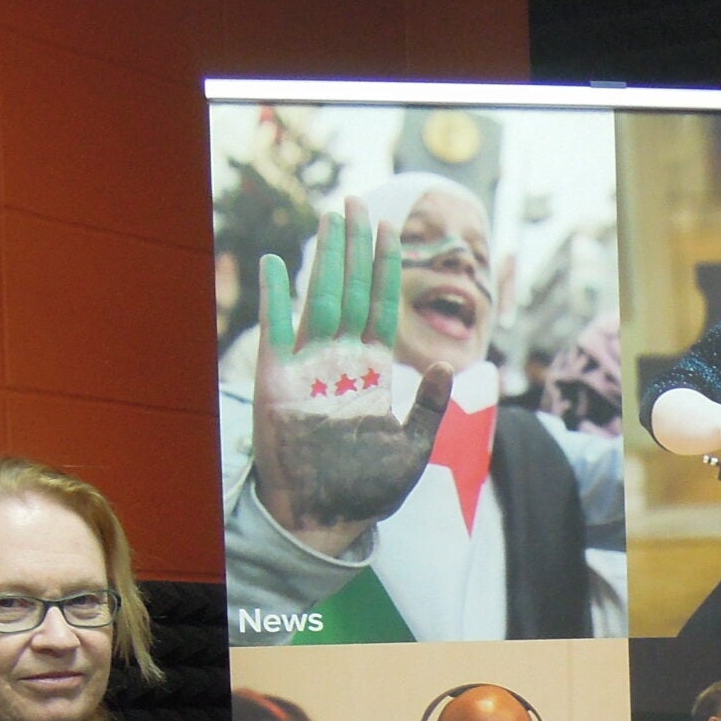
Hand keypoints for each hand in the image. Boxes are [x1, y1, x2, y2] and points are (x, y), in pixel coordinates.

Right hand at [251, 197, 456, 551]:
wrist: (325, 519)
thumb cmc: (367, 490)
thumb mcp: (412, 450)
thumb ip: (428, 409)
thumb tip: (446, 367)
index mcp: (371, 372)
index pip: (380, 308)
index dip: (385, 270)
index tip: (392, 231)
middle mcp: (339, 361)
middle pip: (349, 291)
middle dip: (355, 247)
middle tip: (359, 201)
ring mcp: (307, 367)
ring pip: (318, 299)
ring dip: (325, 258)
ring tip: (332, 216)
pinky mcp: (275, 381)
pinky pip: (275, 331)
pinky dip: (275, 299)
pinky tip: (278, 264)